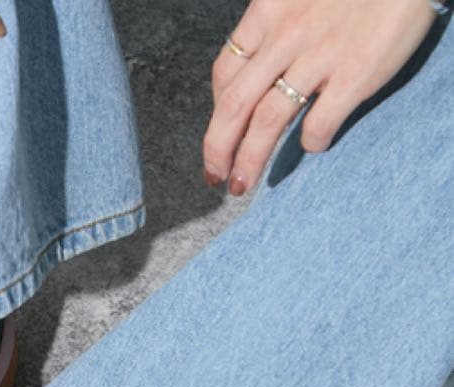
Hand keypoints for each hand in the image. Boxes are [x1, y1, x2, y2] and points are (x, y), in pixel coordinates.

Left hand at [203, 0, 436, 193]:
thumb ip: (276, 29)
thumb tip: (256, 75)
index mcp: (269, 11)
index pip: (225, 71)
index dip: (214, 111)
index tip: (219, 135)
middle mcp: (287, 35)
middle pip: (235, 104)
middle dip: (218, 149)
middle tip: (215, 176)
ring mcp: (320, 55)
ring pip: (266, 121)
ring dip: (249, 159)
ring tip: (241, 184)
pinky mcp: (355, 73)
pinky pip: (318, 124)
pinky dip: (310, 143)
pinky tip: (312, 145)